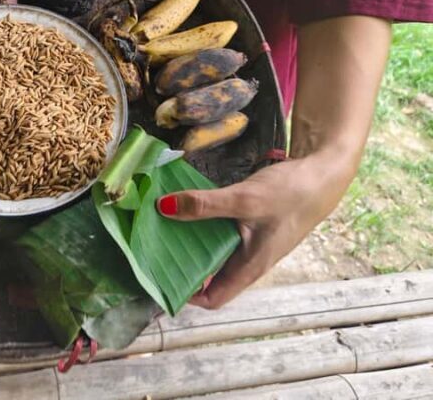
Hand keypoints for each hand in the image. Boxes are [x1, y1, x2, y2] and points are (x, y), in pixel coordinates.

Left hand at [156, 148, 354, 308]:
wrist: (322, 174)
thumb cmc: (291, 193)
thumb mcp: (243, 199)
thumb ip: (204, 205)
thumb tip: (163, 208)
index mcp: (249, 267)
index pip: (213, 299)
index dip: (186, 294)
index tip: (160, 277)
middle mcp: (248, 260)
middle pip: (209, 274)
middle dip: (181, 263)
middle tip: (152, 246)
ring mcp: (250, 242)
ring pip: (213, 250)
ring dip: (189, 239)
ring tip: (161, 224)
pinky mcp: (250, 224)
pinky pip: (220, 231)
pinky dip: (202, 222)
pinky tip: (185, 205)